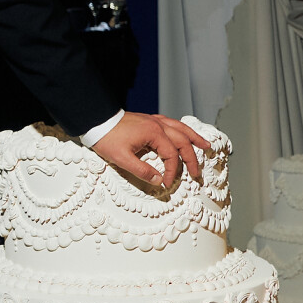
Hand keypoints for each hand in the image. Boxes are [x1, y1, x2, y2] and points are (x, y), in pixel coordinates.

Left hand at [92, 112, 210, 190]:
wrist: (96, 120)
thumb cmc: (107, 138)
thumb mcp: (122, 159)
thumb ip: (142, 171)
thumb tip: (159, 181)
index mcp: (153, 134)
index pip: (171, 155)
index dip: (172, 171)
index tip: (167, 183)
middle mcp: (158, 125)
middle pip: (183, 141)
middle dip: (192, 158)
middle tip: (197, 173)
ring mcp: (154, 120)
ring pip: (181, 128)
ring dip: (194, 138)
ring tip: (206, 146)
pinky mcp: (149, 119)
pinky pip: (171, 122)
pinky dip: (182, 128)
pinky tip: (184, 133)